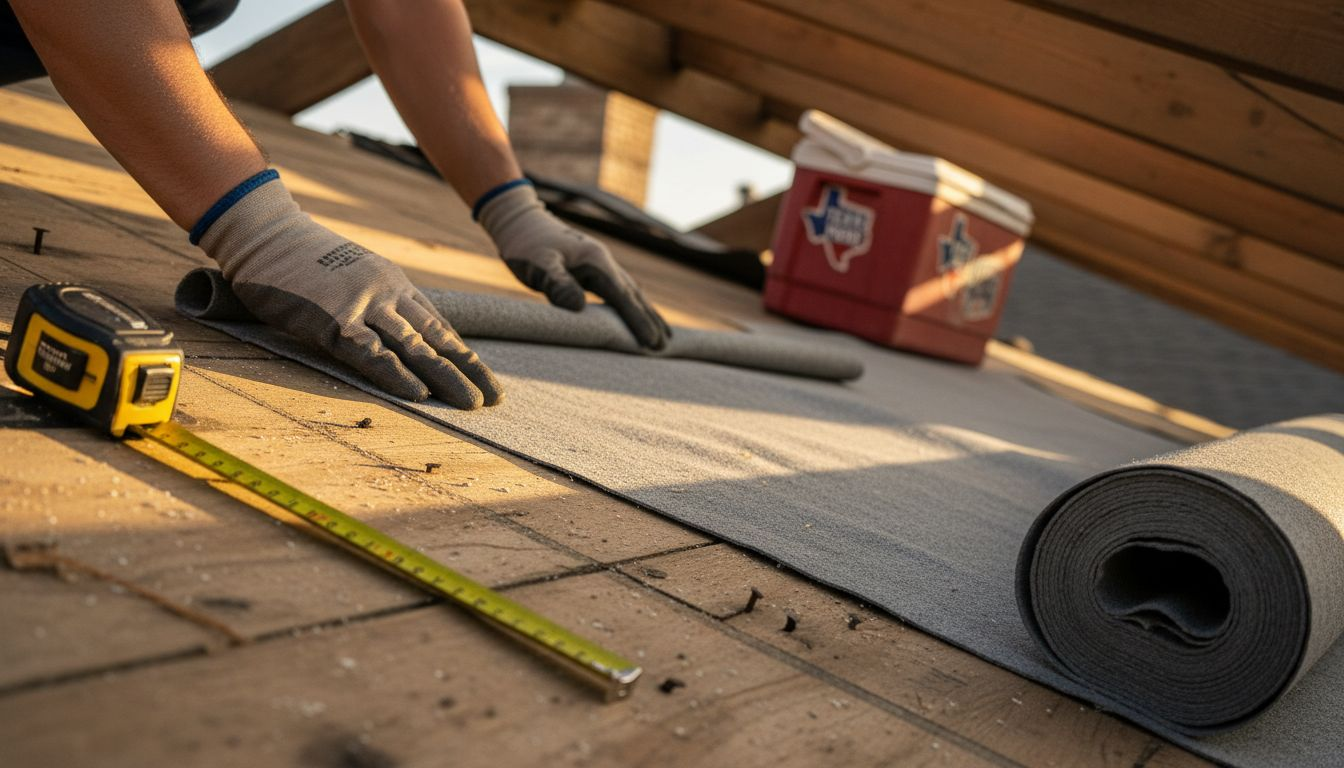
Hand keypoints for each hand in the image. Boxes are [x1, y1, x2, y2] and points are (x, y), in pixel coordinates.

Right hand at [198, 177, 502, 407]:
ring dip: (445, 377)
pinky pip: (371, 353)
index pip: (438, 325)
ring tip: (470, 403)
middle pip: (436, 338)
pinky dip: (397, 374)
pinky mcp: (332, 320)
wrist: (264, 231)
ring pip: (413, 346)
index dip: (462, 355)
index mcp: (393, 284)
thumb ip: (374, 301)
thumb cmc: (301, 258)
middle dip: (467, 370)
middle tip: (493, 398)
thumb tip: (391, 333)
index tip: (484, 379)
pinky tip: (419, 393)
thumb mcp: (352, 273)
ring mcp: (362, 304)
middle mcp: (387, 293)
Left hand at [477, 182, 670, 349]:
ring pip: (631, 292)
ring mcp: (600, 263)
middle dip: (650, 321)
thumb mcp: (538, 264)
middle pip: (634, 296)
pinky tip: (639, 313)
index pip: (622, 297)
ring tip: (664, 335)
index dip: (637, 321)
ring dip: (647, 313)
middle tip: (664, 348)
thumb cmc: (526, 244)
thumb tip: (578, 307)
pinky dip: (634, 304)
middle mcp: (604, 261)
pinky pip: (620, 290)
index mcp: (595, 262)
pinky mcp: (593, 267)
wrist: (520, 219)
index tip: (651, 343)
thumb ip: (557, 284)